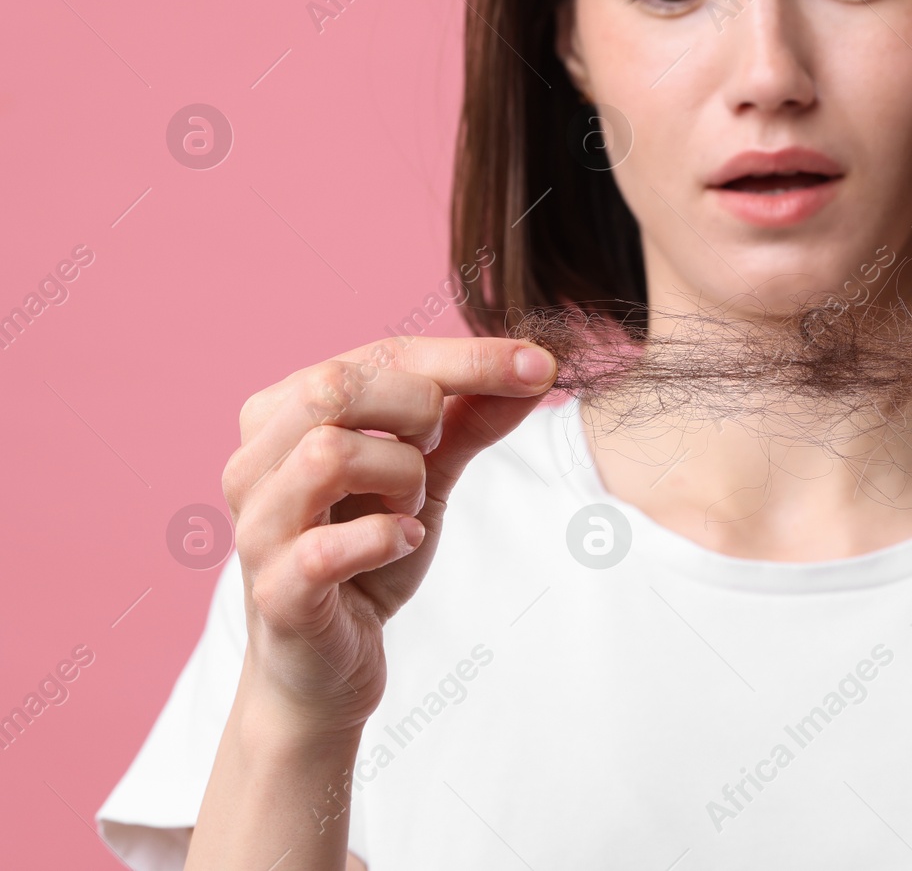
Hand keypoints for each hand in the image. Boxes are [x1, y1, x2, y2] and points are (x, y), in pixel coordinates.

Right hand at [221, 335, 555, 734]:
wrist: (326, 671)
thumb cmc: (366, 559)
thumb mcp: (427, 478)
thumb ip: (470, 420)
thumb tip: (538, 367)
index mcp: (283, 417)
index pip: (377, 356)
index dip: (465, 358)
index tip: (541, 366)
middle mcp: (254, 463)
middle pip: (335, 386)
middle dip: (417, 410)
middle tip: (435, 453)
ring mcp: (257, 528)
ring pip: (328, 454)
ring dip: (398, 478)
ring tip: (409, 508)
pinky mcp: (276, 593)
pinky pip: (327, 548)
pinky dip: (385, 538)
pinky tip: (405, 543)